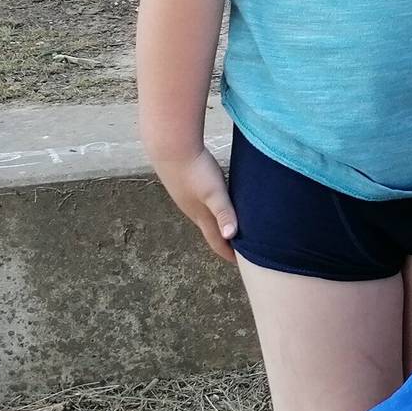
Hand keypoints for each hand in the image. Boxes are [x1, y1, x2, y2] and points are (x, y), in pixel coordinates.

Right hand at [150, 146, 237, 261]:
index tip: (240, 263)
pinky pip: (200, 203)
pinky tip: (215, 202)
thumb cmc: (195, 170)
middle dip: (223, 241)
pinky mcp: (185, 185)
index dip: (228, 252)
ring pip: (204, 217)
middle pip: (211, 231)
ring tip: (228, 229)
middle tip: (239, 250)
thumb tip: (230, 236)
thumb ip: (223, 213)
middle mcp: (193, 210)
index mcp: (201, 215)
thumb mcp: (214, 192)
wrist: (171, 148)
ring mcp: (186, 198)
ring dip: (217, 225)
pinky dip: (212, 210)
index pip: (216, 240)